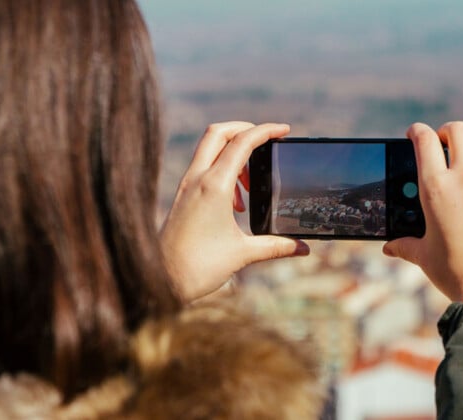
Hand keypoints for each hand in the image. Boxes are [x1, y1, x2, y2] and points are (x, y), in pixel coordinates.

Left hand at [160, 122, 308, 301]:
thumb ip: (276, 246)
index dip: (265, 130)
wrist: (159, 281)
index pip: (242, 142)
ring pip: (210, 149)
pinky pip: (203, 168)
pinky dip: (223, 171)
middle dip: (245, 129)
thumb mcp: (243, 254)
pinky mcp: (182, 196)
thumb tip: (304, 248)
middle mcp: (197, 179)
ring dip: (234, 154)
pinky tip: (234, 202)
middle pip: (219, 132)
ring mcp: (186, 186)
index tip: (284, 130)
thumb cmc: (198, 267)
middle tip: (266, 142)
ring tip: (251, 186)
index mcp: (213, 186)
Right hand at [383, 122, 462, 302]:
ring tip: (462, 192)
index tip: (414, 133)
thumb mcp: (422, 255)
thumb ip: (404, 244)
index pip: (424, 140)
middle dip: (447, 133)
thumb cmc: (452, 272)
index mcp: (435, 188)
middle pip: (458, 132)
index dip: (417, 131)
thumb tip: (390, 246)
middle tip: (442, 145)